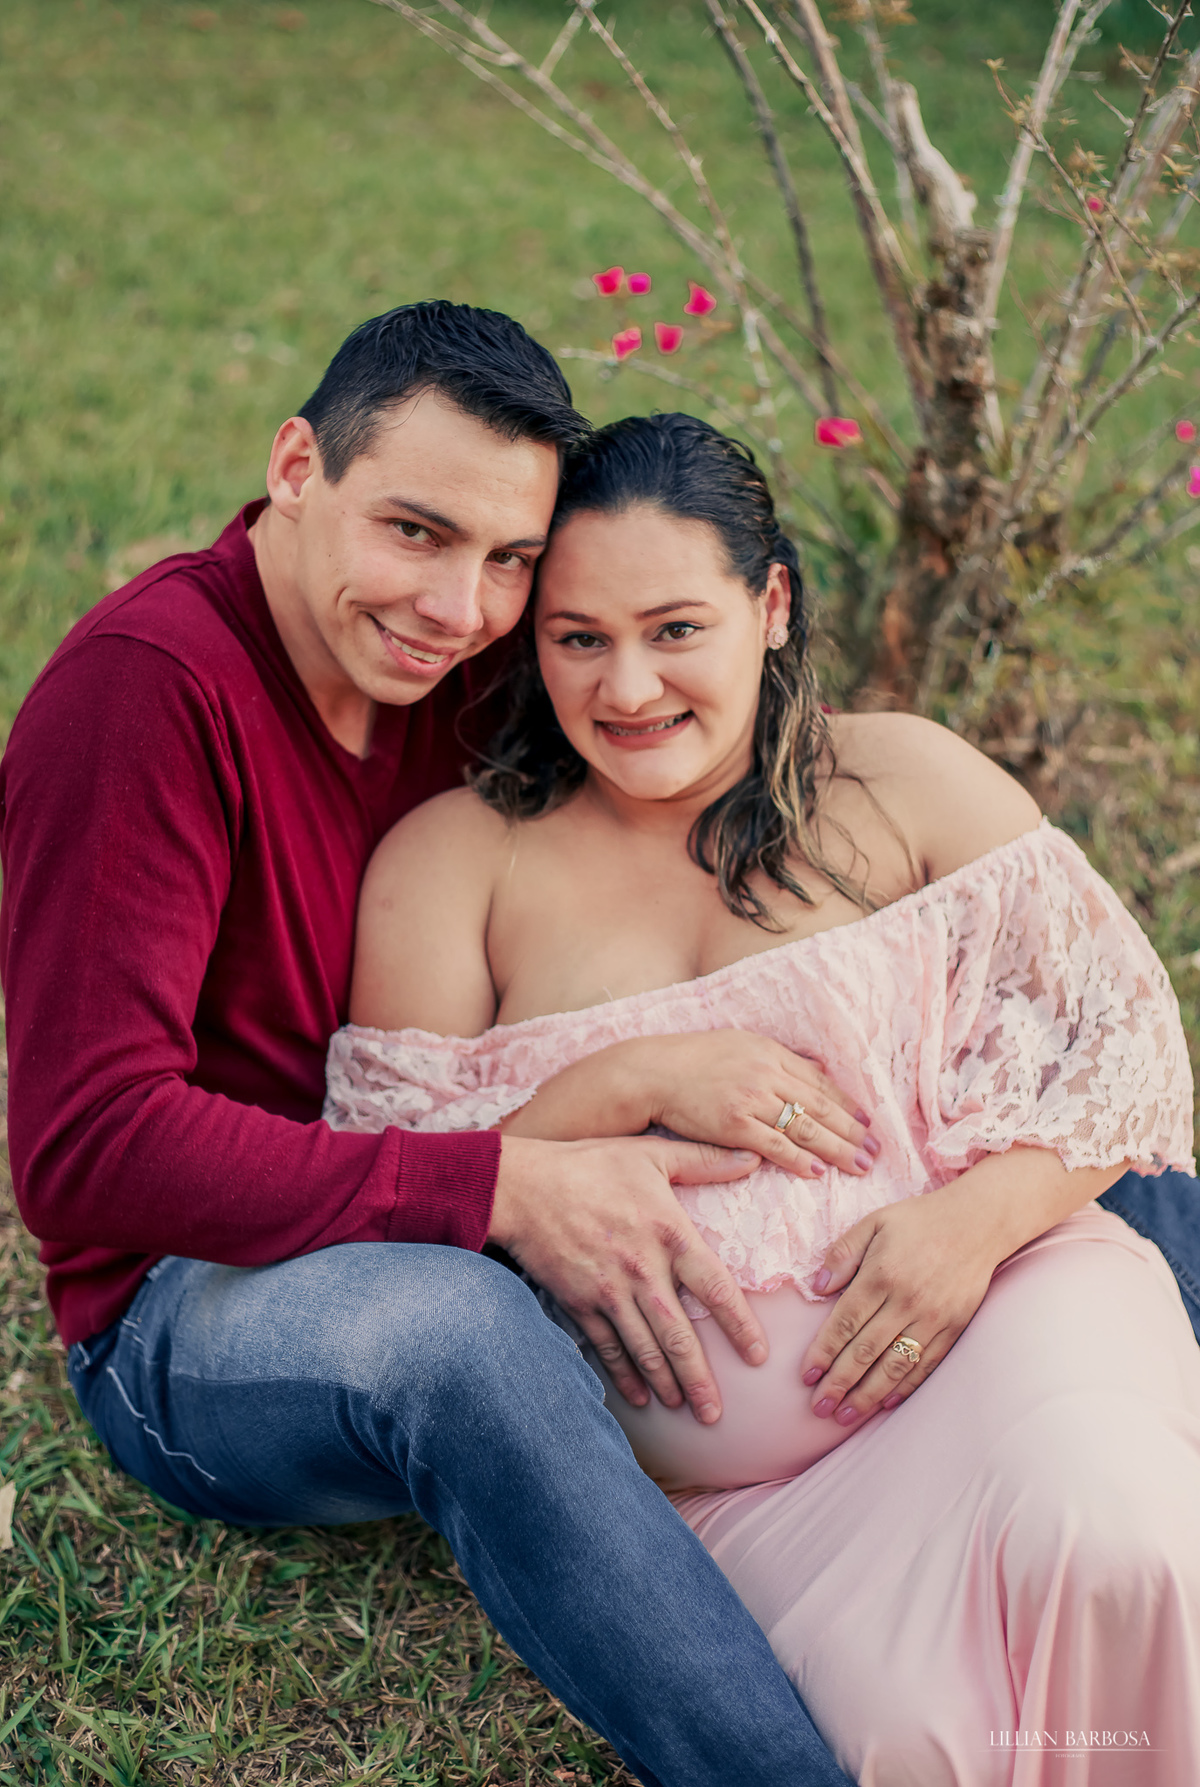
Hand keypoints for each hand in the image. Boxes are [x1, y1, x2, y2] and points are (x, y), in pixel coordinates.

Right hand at [491, 1132, 766, 1423]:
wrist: (522, 1186)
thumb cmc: (590, 1164)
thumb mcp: (652, 1153)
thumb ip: (705, 1159)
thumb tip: (754, 1156)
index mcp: (670, 1235)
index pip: (717, 1290)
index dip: (741, 1327)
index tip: (759, 1357)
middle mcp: (643, 1271)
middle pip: (680, 1338)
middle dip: (700, 1381)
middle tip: (716, 1415)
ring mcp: (609, 1292)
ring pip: (645, 1350)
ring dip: (667, 1384)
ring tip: (685, 1410)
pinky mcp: (579, 1303)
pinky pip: (608, 1348)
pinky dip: (624, 1376)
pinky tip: (640, 1397)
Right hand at [632, 1031, 877, 1179]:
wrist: (653, 1072)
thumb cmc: (693, 1060)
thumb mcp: (740, 1045)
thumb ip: (777, 1059)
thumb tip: (814, 1069)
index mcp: (770, 1052)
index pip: (819, 1082)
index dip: (848, 1104)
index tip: (869, 1122)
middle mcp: (765, 1073)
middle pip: (820, 1106)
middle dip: (852, 1131)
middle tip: (876, 1151)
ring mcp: (750, 1099)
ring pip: (804, 1127)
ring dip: (836, 1149)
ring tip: (859, 1166)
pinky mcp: (733, 1124)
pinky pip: (774, 1145)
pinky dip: (799, 1159)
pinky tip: (817, 1171)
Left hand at [798, 1150, 1127, 1426]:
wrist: (980, 1222)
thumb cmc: (920, 1221)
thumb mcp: (874, 1222)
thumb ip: (842, 1253)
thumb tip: (816, 1288)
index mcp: (881, 1274)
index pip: (845, 1323)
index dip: (824, 1353)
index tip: (806, 1377)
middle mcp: (907, 1301)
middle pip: (867, 1351)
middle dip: (840, 1383)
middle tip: (819, 1408)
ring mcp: (934, 1318)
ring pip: (895, 1366)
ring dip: (868, 1395)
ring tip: (845, 1417)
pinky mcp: (955, 1327)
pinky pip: (926, 1365)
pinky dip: (905, 1387)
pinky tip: (886, 1403)